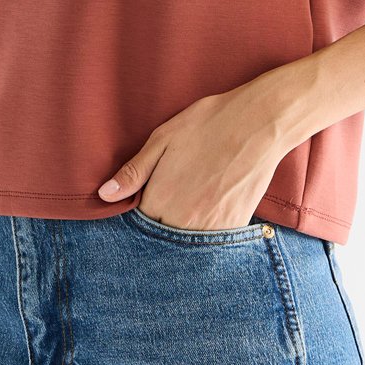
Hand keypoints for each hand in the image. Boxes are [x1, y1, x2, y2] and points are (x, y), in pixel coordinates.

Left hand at [97, 70, 302, 229]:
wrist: (259, 122)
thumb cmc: (208, 124)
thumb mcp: (163, 139)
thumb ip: (134, 172)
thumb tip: (105, 195)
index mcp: (159, 199)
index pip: (141, 222)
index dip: (146, 209)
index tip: (156, 194)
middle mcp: (182, 220)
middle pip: (164, 236)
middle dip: (166, 221)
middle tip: (182, 192)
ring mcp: (211, 227)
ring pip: (189, 242)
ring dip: (188, 228)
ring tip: (198, 197)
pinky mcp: (235, 226)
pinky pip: (215, 240)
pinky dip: (212, 229)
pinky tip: (215, 203)